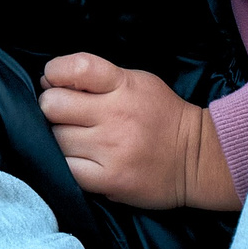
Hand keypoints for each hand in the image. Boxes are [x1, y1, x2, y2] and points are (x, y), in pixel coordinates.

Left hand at [41, 54, 238, 209]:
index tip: (53, 79)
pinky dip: (67, 164)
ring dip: (60, 138)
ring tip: (77, 139)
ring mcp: (112, 150)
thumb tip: (50, 81)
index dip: (54, 72)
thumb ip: (101, 78)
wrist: (197, 158)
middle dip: (51, 107)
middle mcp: (116, 116)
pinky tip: (81, 159)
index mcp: (124, 86)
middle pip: (54, 105)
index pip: (77, 68)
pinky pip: (67, 169)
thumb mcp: (138, 82)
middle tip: (63, 114)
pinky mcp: (110, 180)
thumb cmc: (162, 116)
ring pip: (57, 140)